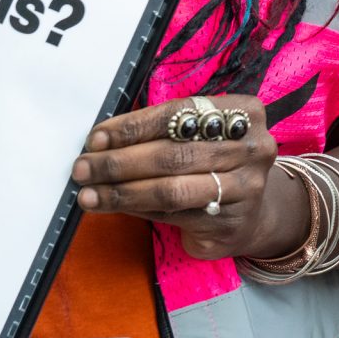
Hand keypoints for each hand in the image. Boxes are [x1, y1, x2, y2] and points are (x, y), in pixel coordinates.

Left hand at [74, 95, 301, 261]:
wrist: (255, 213)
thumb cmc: (216, 162)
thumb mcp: (203, 135)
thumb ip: (165, 131)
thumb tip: (102, 141)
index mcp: (245, 113)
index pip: (178, 114)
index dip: (132, 126)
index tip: (96, 138)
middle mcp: (252, 148)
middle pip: (173, 154)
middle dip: (119, 162)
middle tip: (83, 167)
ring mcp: (245, 189)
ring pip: (171, 190)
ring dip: (122, 192)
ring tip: (89, 193)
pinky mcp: (229, 224)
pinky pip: (172, 215)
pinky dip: (136, 210)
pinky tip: (112, 206)